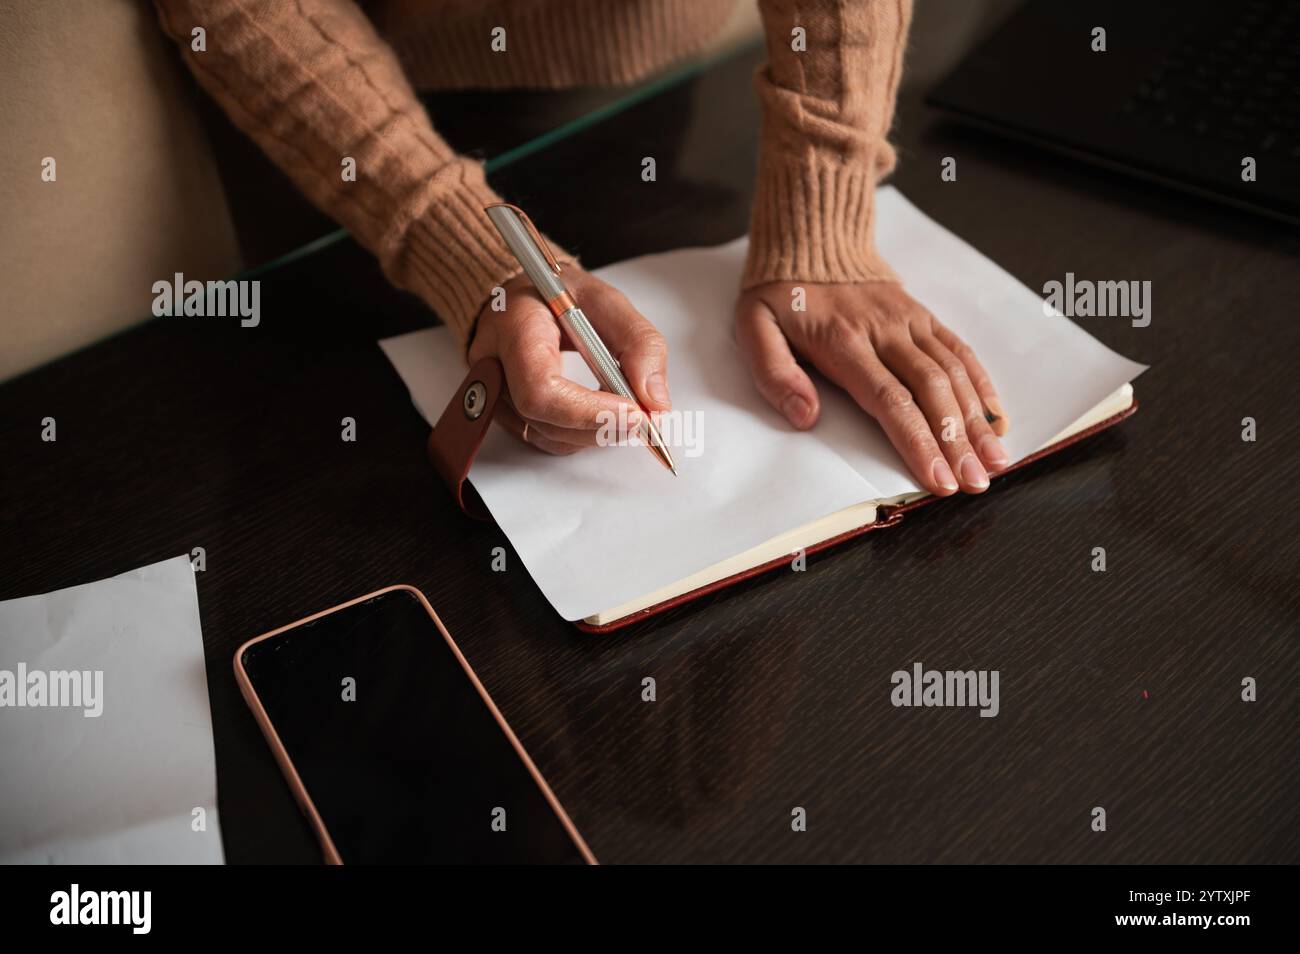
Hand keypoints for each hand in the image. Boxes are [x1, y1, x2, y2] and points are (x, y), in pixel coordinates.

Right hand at [468, 268, 670, 454]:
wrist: (519, 300)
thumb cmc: (556, 296)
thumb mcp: (604, 300)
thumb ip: (638, 342)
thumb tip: (655, 401)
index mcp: (514, 328)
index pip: (541, 389)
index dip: (589, 411)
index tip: (634, 412)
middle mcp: (494, 367)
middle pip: (545, 421)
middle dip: (602, 426)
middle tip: (644, 417)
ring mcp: (493, 395)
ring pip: (549, 438)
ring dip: (597, 432)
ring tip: (626, 409)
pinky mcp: (505, 414)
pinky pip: (547, 440)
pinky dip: (583, 434)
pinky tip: (602, 413)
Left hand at [734, 281, 1009, 495]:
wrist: (812, 238)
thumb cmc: (782, 293)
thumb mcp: (754, 328)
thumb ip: (775, 374)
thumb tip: (805, 417)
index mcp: (845, 343)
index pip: (890, 400)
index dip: (917, 442)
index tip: (937, 478)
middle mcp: (886, 332)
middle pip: (932, 392)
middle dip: (957, 442)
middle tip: (975, 484)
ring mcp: (910, 322)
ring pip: (953, 374)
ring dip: (977, 420)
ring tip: (995, 461)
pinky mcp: (923, 316)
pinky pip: (960, 351)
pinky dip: (982, 385)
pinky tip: (996, 418)